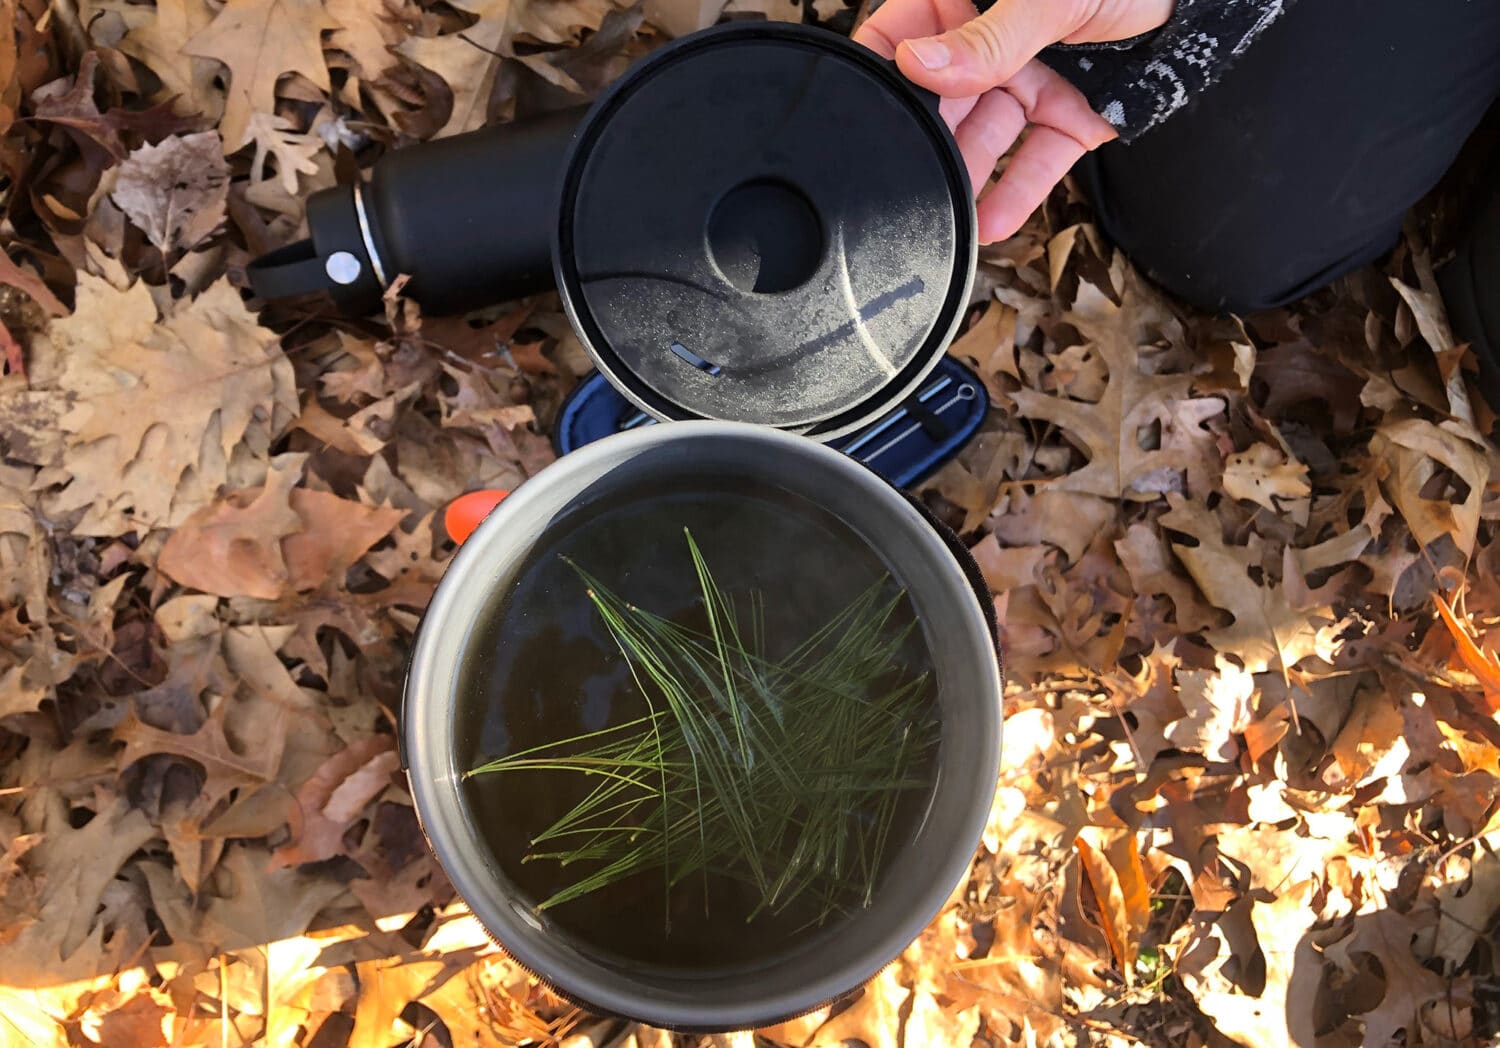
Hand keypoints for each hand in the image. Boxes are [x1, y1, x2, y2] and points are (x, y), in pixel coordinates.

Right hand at [854, 0, 1172, 241]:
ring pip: (984, 135)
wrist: (1204, 2)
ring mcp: (1027, 78)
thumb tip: (917, 64)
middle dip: (926, 138)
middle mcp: (989, 41)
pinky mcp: (1068, 114)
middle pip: (940, 98)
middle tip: (907, 176)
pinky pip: (1036, 157)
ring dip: (966, 175)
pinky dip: (1017, 192)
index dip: (878, 75)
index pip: (898, 37)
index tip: (859, 116)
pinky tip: (991, 224)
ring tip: (945, 213)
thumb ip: (988, 37)